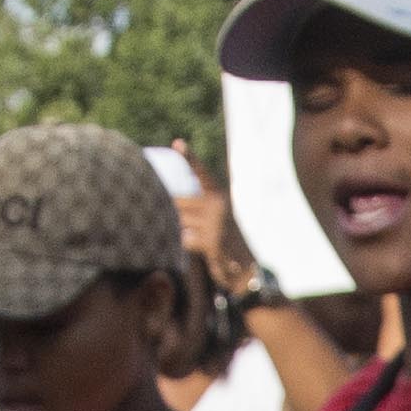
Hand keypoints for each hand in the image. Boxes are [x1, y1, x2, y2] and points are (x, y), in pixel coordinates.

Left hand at [168, 144, 257, 293]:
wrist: (245, 267)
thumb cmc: (223, 239)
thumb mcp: (213, 217)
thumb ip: (194, 207)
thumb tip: (164, 202)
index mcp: (218, 195)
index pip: (200, 173)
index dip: (189, 157)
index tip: (177, 143)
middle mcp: (218, 205)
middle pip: (179, 202)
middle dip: (173, 212)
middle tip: (182, 220)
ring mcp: (215, 222)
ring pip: (180, 222)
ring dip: (181, 231)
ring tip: (199, 236)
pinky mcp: (211, 241)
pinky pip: (185, 239)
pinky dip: (187, 245)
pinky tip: (202, 248)